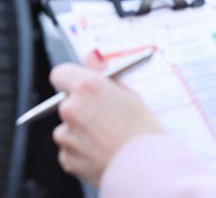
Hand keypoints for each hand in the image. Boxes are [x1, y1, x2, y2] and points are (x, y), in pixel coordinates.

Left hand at [50, 53, 161, 187]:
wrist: (145, 168)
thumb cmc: (142, 128)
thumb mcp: (129, 93)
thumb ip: (104, 73)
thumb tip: (91, 56)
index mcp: (87, 87)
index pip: (61, 73)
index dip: (71, 78)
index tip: (82, 85)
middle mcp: (71, 108)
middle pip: (67, 102)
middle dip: (82, 107)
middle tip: (106, 114)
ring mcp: (67, 135)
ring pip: (69, 127)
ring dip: (82, 129)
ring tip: (108, 136)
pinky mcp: (67, 158)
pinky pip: (71, 148)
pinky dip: (82, 149)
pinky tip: (103, 150)